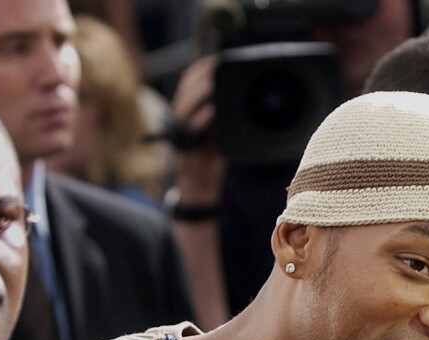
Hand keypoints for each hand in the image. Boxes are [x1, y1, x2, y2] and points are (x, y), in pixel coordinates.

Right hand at [171, 55, 226, 198]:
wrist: (200, 191)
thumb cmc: (211, 162)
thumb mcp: (220, 134)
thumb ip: (226, 119)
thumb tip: (248, 103)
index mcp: (189, 113)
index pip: (188, 84)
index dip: (199, 69)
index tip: (215, 59)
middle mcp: (181, 121)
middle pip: (184, 91)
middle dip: (198, 77)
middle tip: (214, 67)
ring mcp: (181, 137)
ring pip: (182, 108)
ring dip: (197, 94)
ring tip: (212, 83)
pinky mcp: (185, 152)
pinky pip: (190, 133)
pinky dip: (199, 121)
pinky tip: (210, 112)